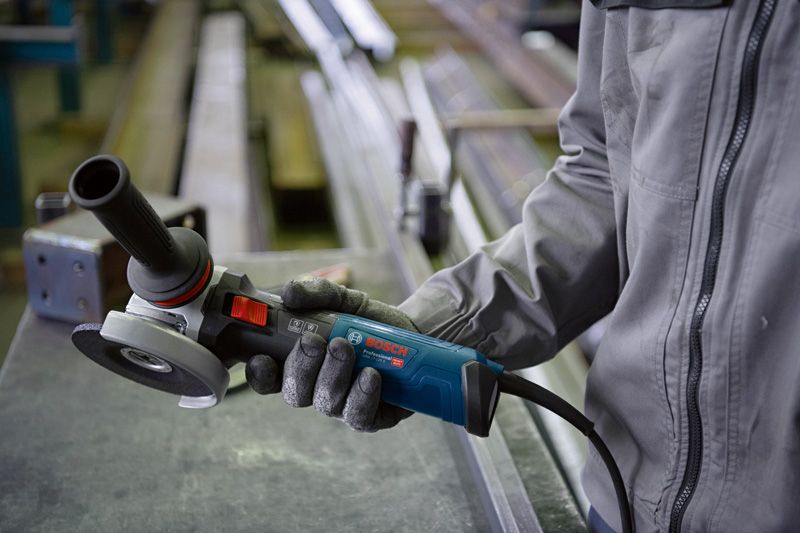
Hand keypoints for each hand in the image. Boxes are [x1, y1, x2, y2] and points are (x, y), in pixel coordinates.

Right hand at [246, 278, 417, 431]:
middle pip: (294, 394)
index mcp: (299, 365)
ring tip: (346, 347)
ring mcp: (342, 405)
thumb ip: (315, 292)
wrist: (411, 332)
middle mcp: (316, 389)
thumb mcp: (341, 298)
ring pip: (325, 402)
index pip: (268, 378)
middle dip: (300, 368)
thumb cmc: (366, 320)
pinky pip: (358, 416)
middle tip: (315, 341)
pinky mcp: (370, 416)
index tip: (262, 357)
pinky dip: (361, 395)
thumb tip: (289, 293)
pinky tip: (370, 374)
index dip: (260, 374)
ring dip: (332, 374)